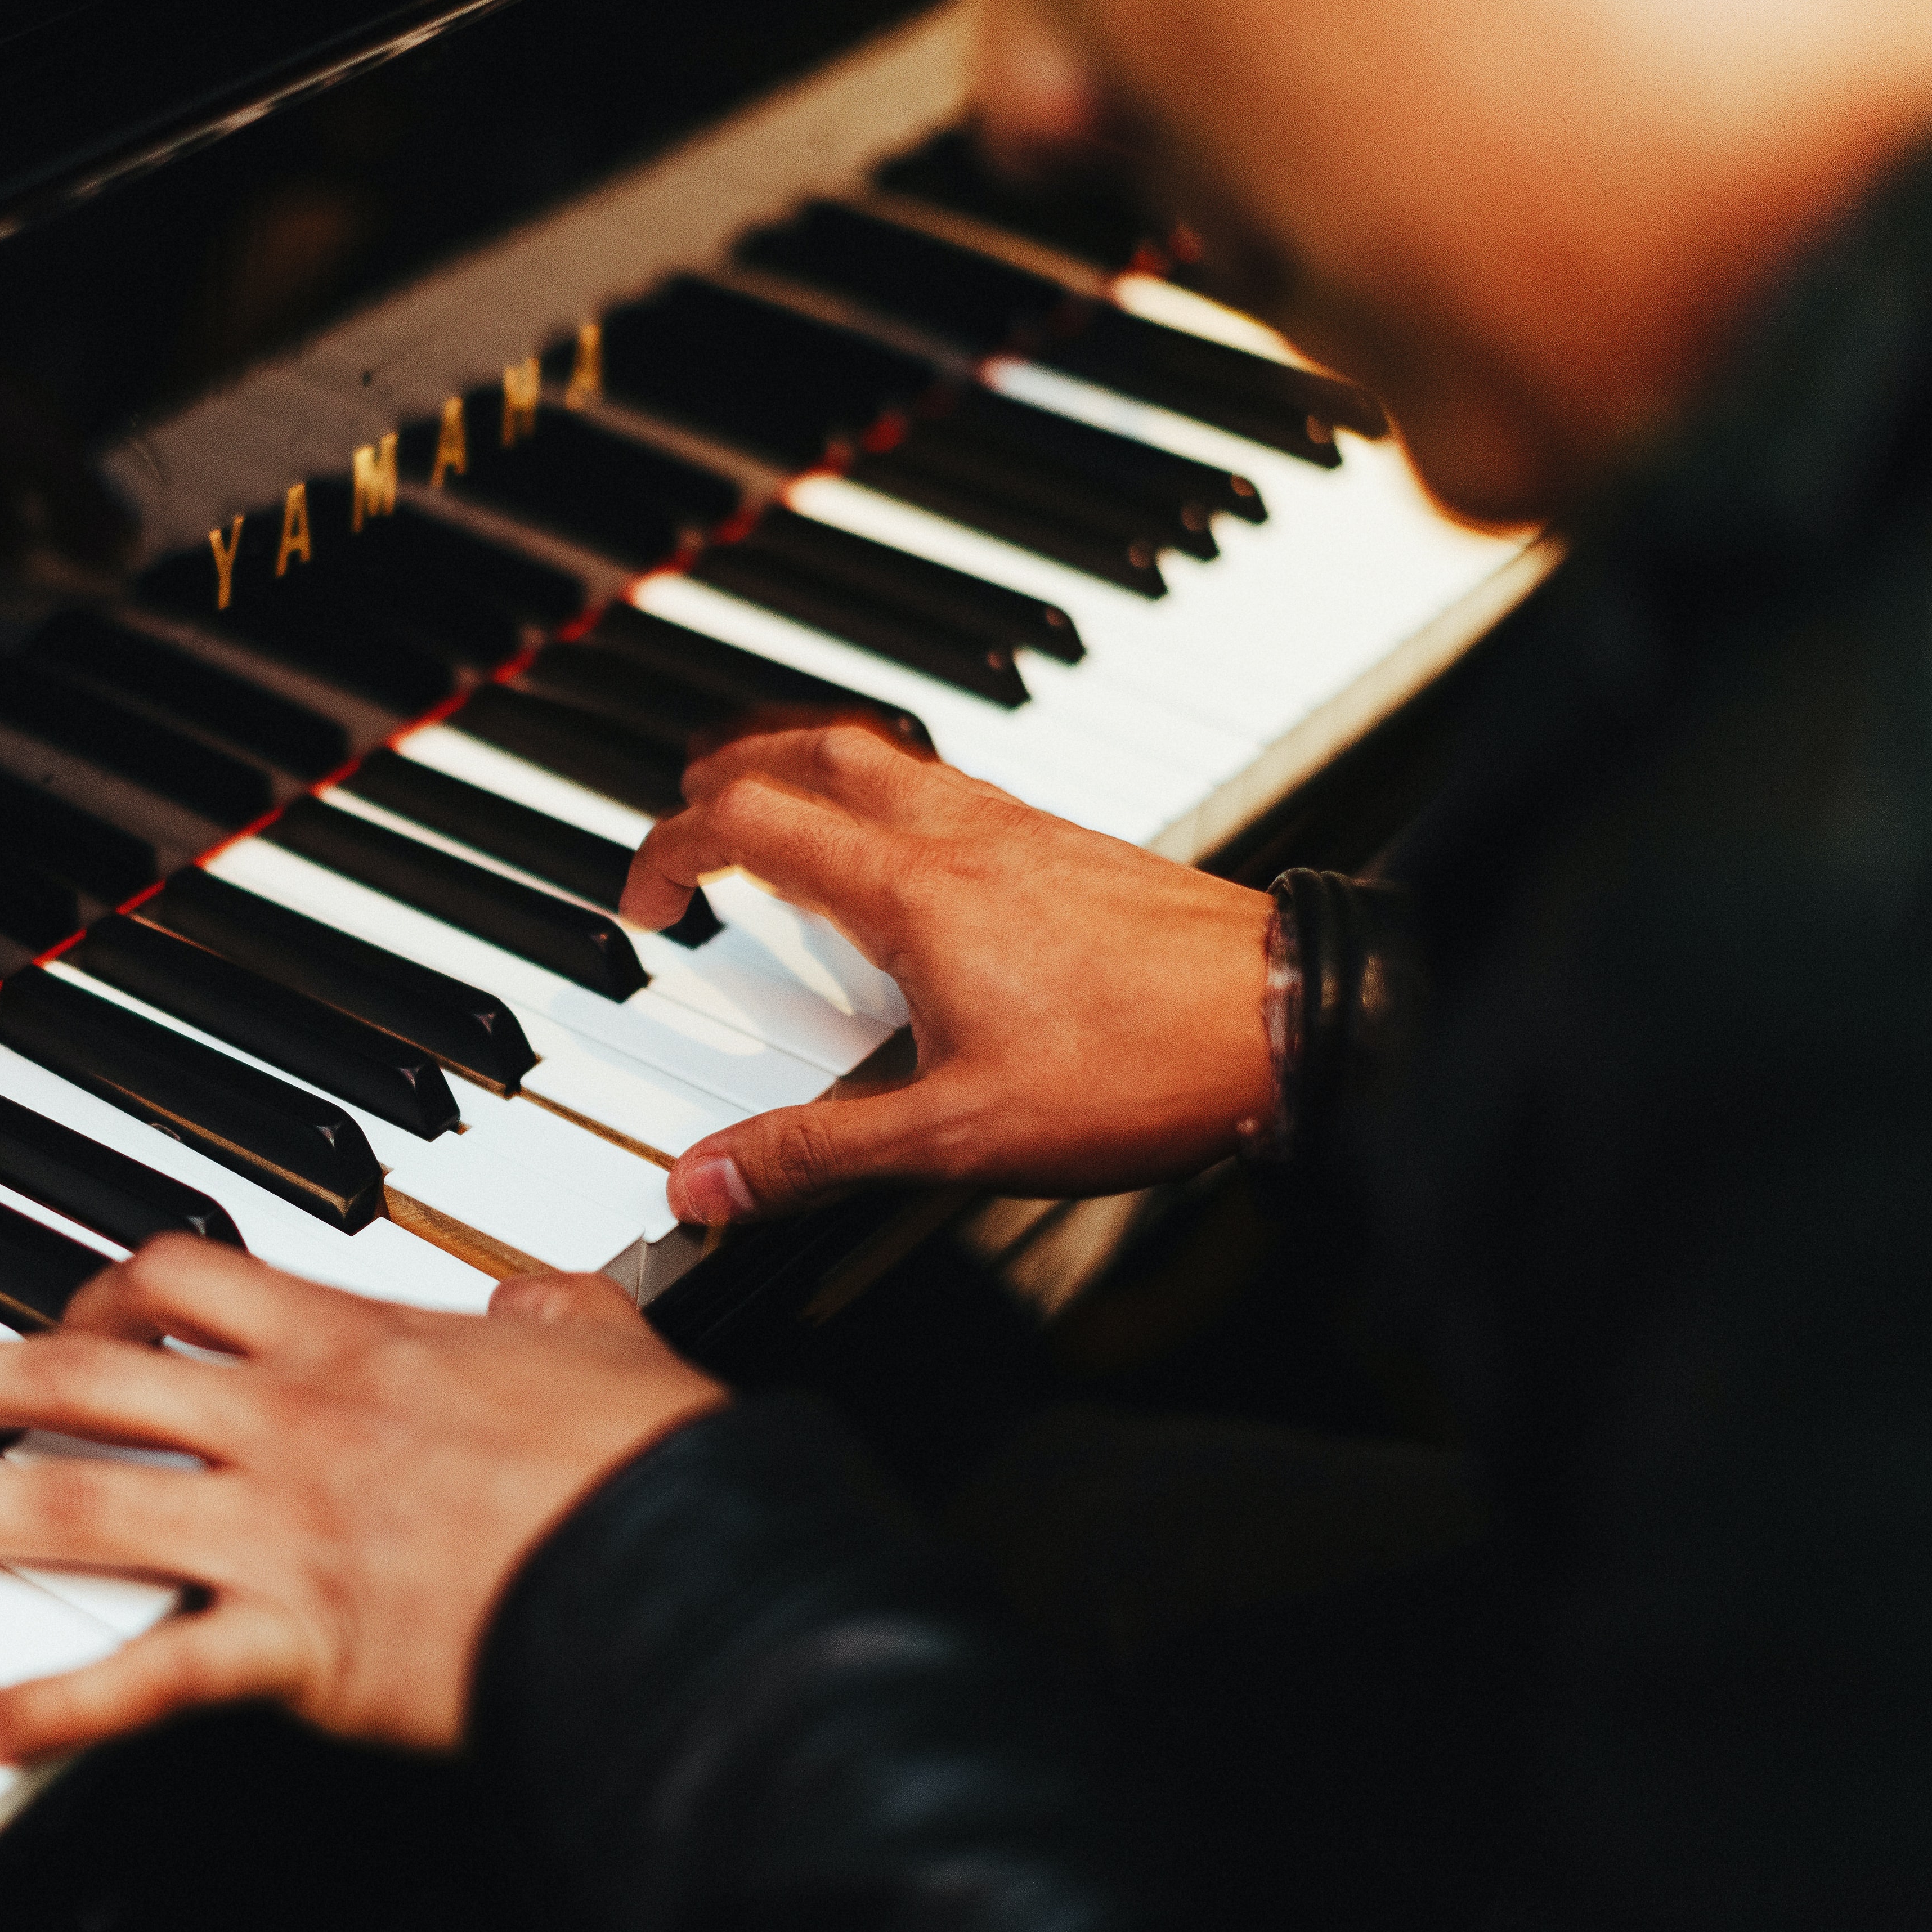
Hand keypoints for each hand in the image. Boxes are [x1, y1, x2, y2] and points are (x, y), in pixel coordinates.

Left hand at [0, 1238, 721, 1761]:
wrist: (680, 1563)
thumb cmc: (645, 1461)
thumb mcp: (601, 1340)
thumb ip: (550, 1308)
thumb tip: (536, 1296)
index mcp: (350, 1341)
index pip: (179, 1277)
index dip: (91, 1289)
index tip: (50, 1313)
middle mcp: (286, 1422)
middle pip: (71, 1374)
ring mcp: (276, 1532)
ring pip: (65, 1505)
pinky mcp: (296, 1645)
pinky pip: (145, 1677)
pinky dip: (48, 1710)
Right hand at [620, 720, 1275, 1216]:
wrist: (1286, 1020)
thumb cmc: (1138, 1069)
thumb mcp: (954, 1137)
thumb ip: (816, 1155)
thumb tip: (702, 1183)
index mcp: (908, 892)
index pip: (748, 825)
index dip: (671, 850)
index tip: (644, 901)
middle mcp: (957, 836)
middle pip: (809, 748)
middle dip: (726, 767)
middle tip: (685, 809)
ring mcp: (1018, 829)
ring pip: (883, 752)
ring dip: (806, 765)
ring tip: (774, 808)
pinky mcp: (1068, 844)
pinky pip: (947, 783)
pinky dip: (885, 791)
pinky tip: (905, 854)